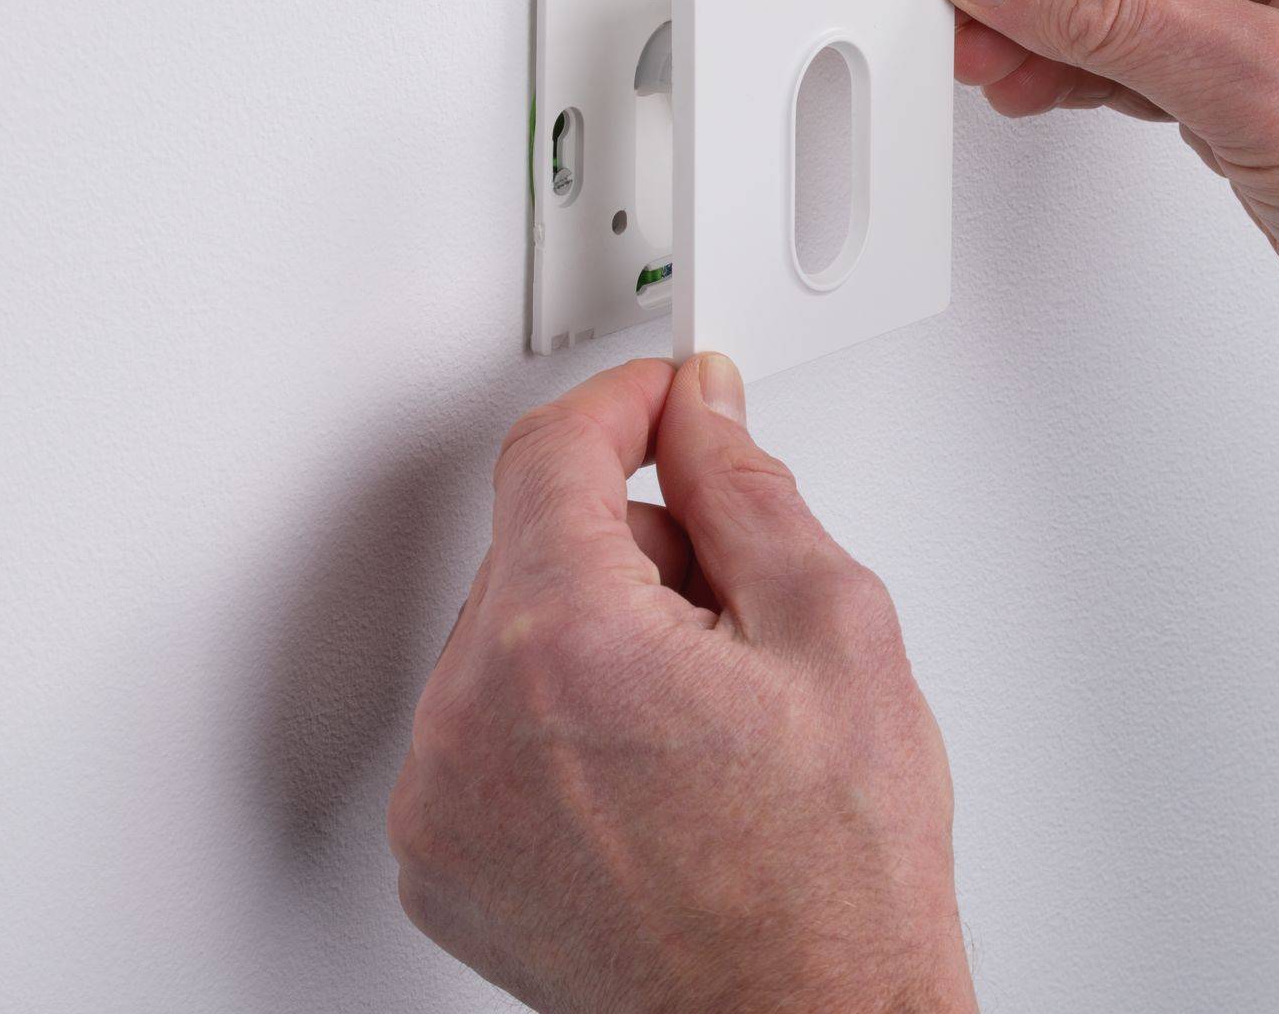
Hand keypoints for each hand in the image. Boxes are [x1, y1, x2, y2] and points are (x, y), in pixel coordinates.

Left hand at [387, 355, 974, 1012]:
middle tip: (735, 614)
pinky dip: (555, 717)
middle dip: (633, 546)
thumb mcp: (836, 632)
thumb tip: (702, 417)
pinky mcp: (442, 860)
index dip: (623, 404)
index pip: (550, 453)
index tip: (663, 399)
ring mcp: (443, 804)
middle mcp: (471, 723)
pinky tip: (653, 770)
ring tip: (704, 718)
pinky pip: (485, 726)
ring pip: (508, 634)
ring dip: (596, 632)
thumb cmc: (836, 879)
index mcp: (565, 647)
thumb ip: (748, 492)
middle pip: (531, 545)